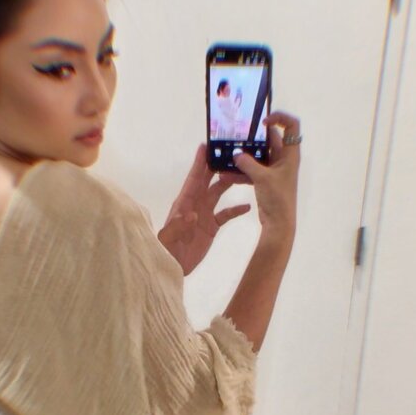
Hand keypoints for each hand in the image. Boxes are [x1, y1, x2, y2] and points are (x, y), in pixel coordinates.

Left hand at [158, 143, 250, 274]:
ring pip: (217, 194)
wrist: (173, 267)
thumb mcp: (169, 239)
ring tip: (243, 174)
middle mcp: (194, 204)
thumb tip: (192, 214)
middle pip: (207, 181)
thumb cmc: (167, 251)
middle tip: (229, 154)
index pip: (193, 179)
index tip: (205, 147)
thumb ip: (178, 226)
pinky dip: (235, 210)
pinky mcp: (211, 227)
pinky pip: (225, 214)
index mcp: (183, 203)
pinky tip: (248, 206)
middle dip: (217, 167)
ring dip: (228, 184)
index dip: (198, 163)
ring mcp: (204, 215)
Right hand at [232, 112, 300, 248]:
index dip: (279, 118)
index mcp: (290, 154)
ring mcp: (274, 170)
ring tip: (229, 152)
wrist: (279, 223)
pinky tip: (227, 173)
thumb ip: (248, 163)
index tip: (262, 122)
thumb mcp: (262, 178)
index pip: (291, 126)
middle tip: (237, 133)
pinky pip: (252, 170)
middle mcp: (283, 159)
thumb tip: (236, 154)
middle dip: (253, 137)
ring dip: (245, 155)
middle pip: (270, 139)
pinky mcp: (265, 180)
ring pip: (258, 155)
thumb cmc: (277, 197)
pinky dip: (242, 170)